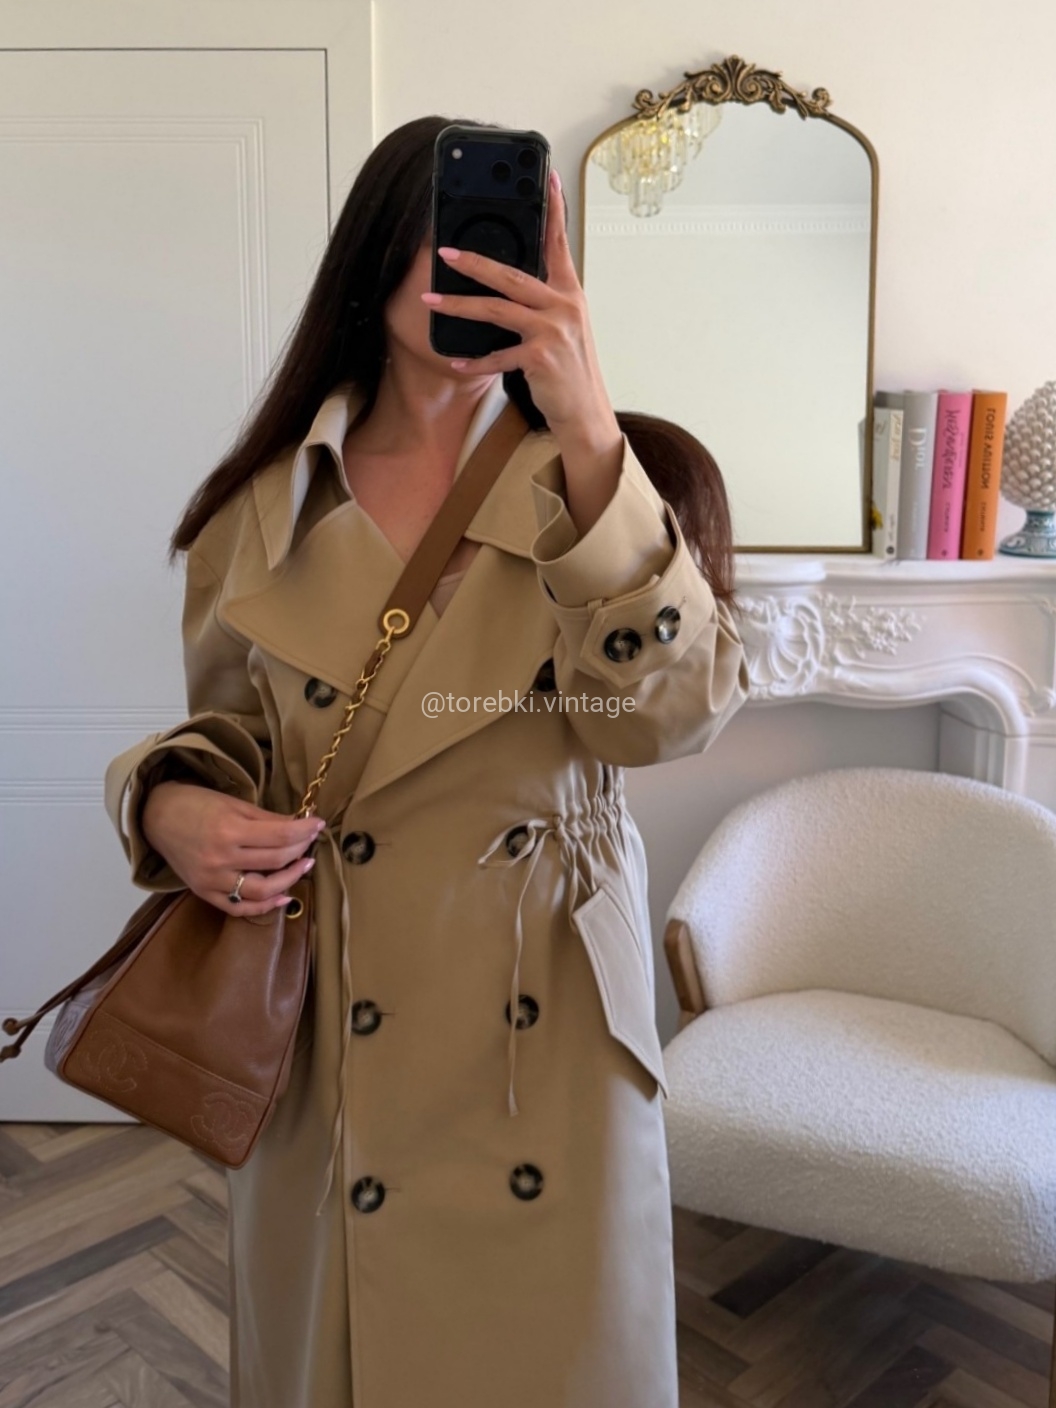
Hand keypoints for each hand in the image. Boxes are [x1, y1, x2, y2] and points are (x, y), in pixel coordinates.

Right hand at [141, 781, 324, 915]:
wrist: (156, 817)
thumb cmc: (195, 804)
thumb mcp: (233, 803)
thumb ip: (267, 818)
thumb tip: (300, 825)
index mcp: (229, 829)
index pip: (280, 835)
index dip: (305, 831)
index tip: (318, 824)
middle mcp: (221, 858)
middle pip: (275, 861)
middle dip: (300, 850)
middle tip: (310, 841)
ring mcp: (212, 879)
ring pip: (262, 891)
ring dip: (289, 880)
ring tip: (302, 866)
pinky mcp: (204, 893)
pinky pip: (238, 907)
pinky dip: (263, 907)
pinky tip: (282, 897)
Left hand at [421, 168, 623, 530]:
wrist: (586, 415)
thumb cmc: (570, 372)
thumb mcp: (565, 329)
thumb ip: (543, 303)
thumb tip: (507, 283)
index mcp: (570, 293)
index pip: (559, 243)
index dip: (553, 209)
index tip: (546, 177)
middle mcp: (565, 306)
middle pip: (513, 275)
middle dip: (475, 262)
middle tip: (445, 252)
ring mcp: (554, 331)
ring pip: (499, 310)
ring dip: (461, 306)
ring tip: (431, 300)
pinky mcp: (541, 358)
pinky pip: (498, 356)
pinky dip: (474, 360)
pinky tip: (455, 361)